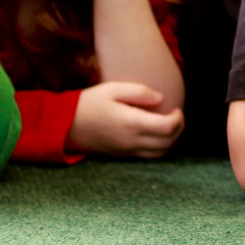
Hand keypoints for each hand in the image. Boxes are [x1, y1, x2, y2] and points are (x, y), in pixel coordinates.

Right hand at [68, 81, 183, 157]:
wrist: (65, 126)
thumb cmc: (88, 103)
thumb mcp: (112, 89)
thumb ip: (139, 92)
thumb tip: (161, 98)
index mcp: (132, 123)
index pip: (167, 127)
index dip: (178, 119)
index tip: (177, 108)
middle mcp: (132, 140)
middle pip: (168, 142)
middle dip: (179, 129)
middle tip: (177, 116)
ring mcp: (127, 150)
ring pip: (160, 153)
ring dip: (171, 141)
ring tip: (170, 125)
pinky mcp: (122, 155)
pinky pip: (148, 156)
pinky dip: (159, 148)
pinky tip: (156, 134)